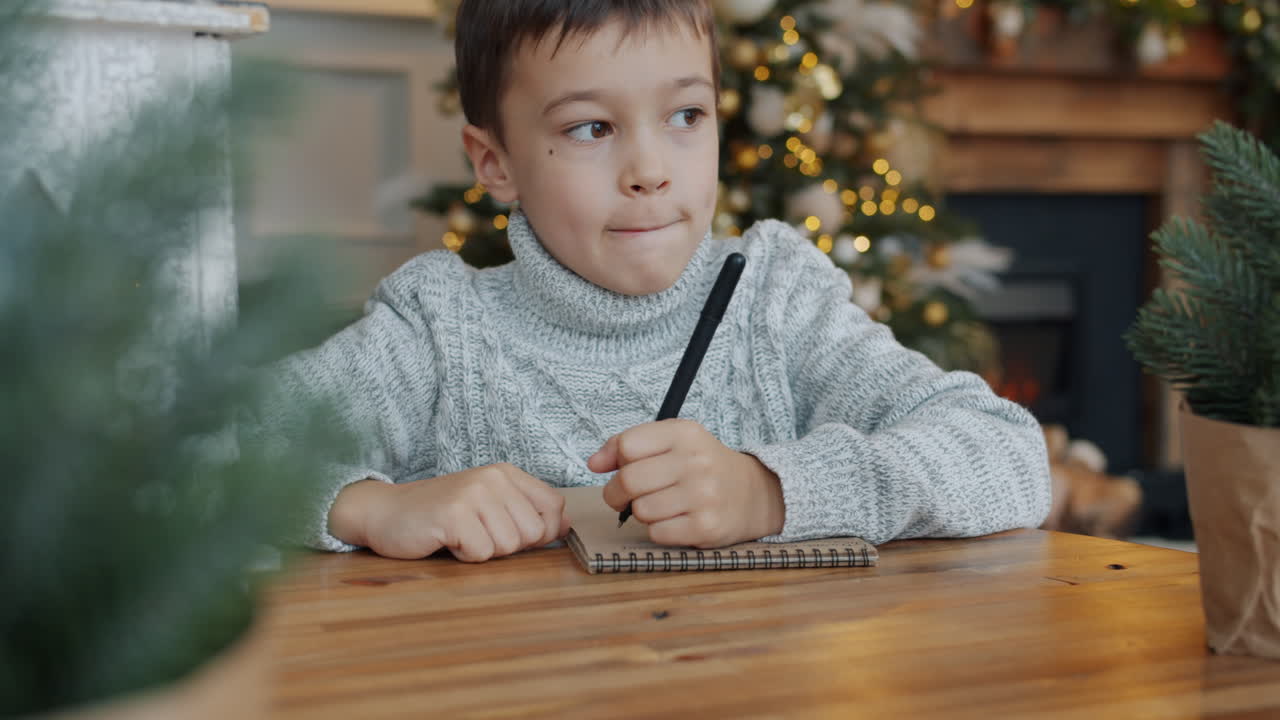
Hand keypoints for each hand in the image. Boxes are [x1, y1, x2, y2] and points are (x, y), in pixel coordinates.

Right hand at [328, 463, 569, 560]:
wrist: (385, 512)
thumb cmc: (440, 515)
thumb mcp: (488, 506)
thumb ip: (525, 512)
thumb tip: (565, 525)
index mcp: (506, 473)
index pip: (554, 508)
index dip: (541, 532)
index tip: (508, 531)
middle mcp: (494, 478)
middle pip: (533, 533)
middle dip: (507, 545)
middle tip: (476, 533)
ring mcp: (473, 494)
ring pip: (509, 546)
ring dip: (483, 551)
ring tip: (460, 535)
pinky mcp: (454, 514)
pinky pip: (482, 553)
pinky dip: (464, 556)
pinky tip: (446, 540)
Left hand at [588, 419, 784, 547]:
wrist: (753, 494)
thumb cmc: (702, 466)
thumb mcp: (673, 442)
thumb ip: (628, 445)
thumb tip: (594, 463)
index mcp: (684, 433)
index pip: (627, 445)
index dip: (616, 461)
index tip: (623, 469)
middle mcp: (696, 461)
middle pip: (629, 480)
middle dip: (617, 494)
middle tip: (626, 498)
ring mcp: (704, 495)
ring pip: (641, 511)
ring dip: (642, 514)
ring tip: (660, 507)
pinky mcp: (706, 527)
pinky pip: (657, 533)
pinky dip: (659, 531)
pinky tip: (676, 521)